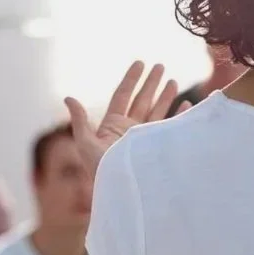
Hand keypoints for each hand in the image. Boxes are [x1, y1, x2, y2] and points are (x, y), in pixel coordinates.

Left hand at [65, 61, 190, 174]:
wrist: (121, 191)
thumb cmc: (100, 171)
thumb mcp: (85, 144)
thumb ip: (80, 120)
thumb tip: (68, 98)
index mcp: (113, 124)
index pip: (123, 95)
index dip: (131, 79)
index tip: (140, 63)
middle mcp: (130, 129)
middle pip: (142, 99)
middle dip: (151, 83)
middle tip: (160, 65)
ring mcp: (145, 138)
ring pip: (157, 111)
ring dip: (165, 96)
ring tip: (172, 80)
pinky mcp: (157, 147)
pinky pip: (169, 128)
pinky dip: (178, 117)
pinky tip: (185, 106)